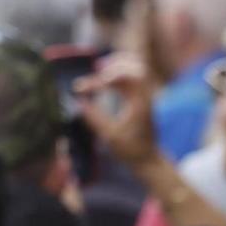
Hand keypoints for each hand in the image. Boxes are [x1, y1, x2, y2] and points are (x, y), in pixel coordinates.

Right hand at [74, 54, 160, 169]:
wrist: (148, 158)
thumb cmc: (129, 149)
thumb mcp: (109, 135)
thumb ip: (93, 117)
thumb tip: (78, 101)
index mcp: (140, 104)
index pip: (127, 78)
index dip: (104, 77)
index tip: (83, 88)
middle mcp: (146, 96)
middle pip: (136, 67)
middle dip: (113, 66)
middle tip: (96, 70)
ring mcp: (145, 96)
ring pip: (135, 69)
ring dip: (116, 67)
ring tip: (99, 70)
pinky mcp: (141, 98)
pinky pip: (132, 77)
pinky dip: (118, 74)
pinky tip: (104, 79)